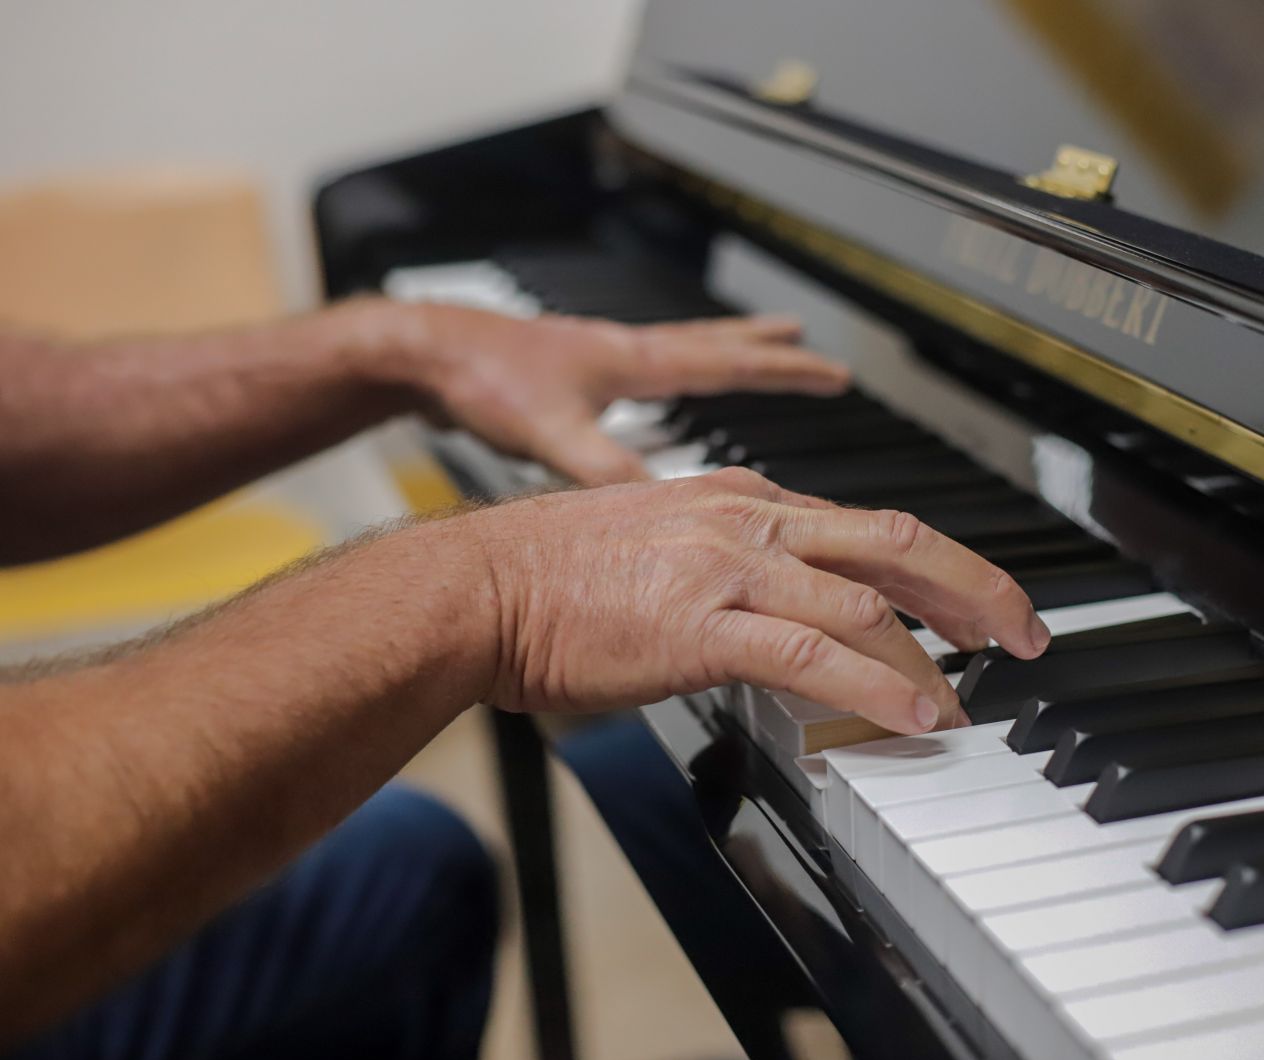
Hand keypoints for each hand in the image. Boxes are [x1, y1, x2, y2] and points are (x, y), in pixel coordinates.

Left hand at [386, 301, 849, 485]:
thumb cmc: (481, 380)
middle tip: (810, 344)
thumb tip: (664, 504)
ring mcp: (599, 360)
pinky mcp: (573, 377)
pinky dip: (669, 378)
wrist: (422, 354)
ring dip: (723, 351)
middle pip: (716, 345)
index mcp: (634, 363)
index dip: (786, 371)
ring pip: (680, 351)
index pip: (730, 362)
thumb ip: (609, 469)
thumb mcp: (554, 434)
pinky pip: (644, 374)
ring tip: (757, 348)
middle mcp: (624, 353)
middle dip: (768, 348)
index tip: (833, 373)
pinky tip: (656, 395)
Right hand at [460, 468, 1050, 733]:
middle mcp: (749, 520)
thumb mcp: (659, 546)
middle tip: (1023, 632)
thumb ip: (727, 569)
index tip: (971, 605)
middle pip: (897, 542)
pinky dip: (878, 686)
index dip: (935, 567)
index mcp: (741, 499)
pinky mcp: (704, 624)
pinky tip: (914, 715)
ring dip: (935, 655)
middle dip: (975, 587)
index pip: (865, 527)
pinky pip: (815, 653)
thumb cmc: (552, 578)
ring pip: (868, 600)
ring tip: (972, 703)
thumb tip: (775, 617)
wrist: (477, 587)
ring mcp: (729, 567)